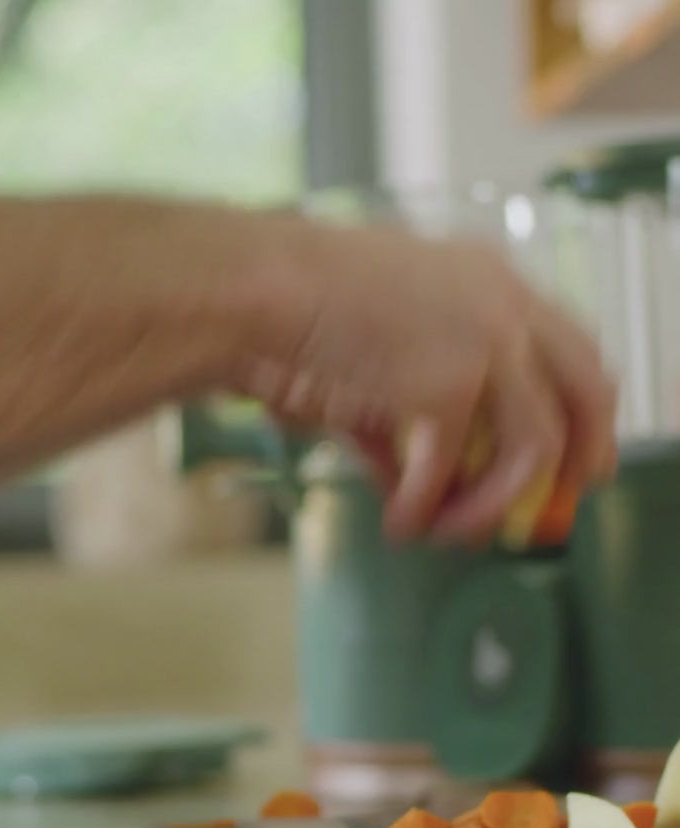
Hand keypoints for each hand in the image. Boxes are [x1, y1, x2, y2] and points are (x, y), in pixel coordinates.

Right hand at [226, 221, 616, 542]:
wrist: (254, 290)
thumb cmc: (292, 308)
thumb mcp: (371, 359)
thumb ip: (405, 420)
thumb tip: (410, 479)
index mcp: (488, 280)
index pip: (568, 349)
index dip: (578, 409)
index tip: (573, 454)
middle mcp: (503, 303)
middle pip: (588, 390)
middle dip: (582, 459)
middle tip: (558, 507)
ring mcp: (484, 340)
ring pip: (535, 448)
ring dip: (493, 503)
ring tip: (452, 532)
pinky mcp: (449, 383)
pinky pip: (451, 471)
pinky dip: (425, 508)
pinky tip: (399, 521)